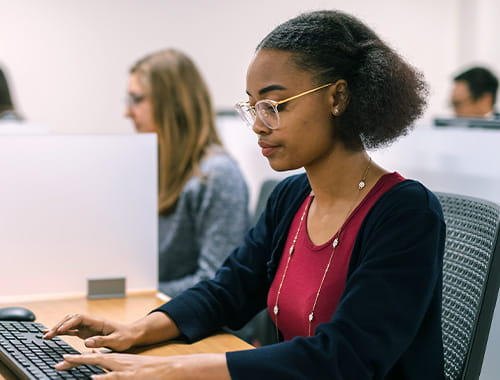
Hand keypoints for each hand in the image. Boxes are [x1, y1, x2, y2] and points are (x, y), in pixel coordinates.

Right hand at [43, 314, 136, 351]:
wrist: (130, 335)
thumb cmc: (125, 337)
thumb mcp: (115, 341)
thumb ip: (102, 341)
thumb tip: (86, 341)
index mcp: (98, 322)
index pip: (80, 318)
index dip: (69, 323)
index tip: (60, 331)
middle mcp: (91, 322)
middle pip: (71, 319)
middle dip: (59, 325)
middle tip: (48, 335)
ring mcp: (87, 327)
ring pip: (69, 324)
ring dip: (58, 328)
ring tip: (46, 336)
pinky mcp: (86, 332)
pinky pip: (71, 330)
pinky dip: (61, 332)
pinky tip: (52, 335)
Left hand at [55, 352, 230, 379]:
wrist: (167, 368)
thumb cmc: (147, 369)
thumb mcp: (128, 363)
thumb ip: (112, 362)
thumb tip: (97, 358)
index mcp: (116, 360)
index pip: (92, 357)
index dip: (76, 359)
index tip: (62, 360)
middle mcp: (117, 362)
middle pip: (91, 360)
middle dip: (73, 361)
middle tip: (57, 363)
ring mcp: (123, 370)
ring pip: (99, 366)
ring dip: (82, 364)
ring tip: (67, 364)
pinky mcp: (129, 377)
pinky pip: (113, 378)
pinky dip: (102, 378)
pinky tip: (93, 378)